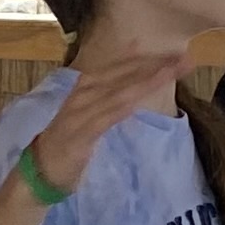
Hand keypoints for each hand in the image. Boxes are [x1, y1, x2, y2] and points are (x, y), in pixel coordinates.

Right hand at [29, 48, 187, 194]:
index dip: (148, 60)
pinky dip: (124, 106)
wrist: (40, 170)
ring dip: (148, 81)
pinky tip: (142, 99)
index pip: (122, 67)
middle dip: (155, 66)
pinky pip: (106, 117)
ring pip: (119, 92)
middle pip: (124, 75)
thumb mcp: (93, 116)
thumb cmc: (69, 142)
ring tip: (172, 72)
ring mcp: (80, 112)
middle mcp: (84, 93)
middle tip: (184, 58)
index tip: (175, 53)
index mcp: (88, 86)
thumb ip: (112, 102)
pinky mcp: (80, 134)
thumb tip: (138, 90)